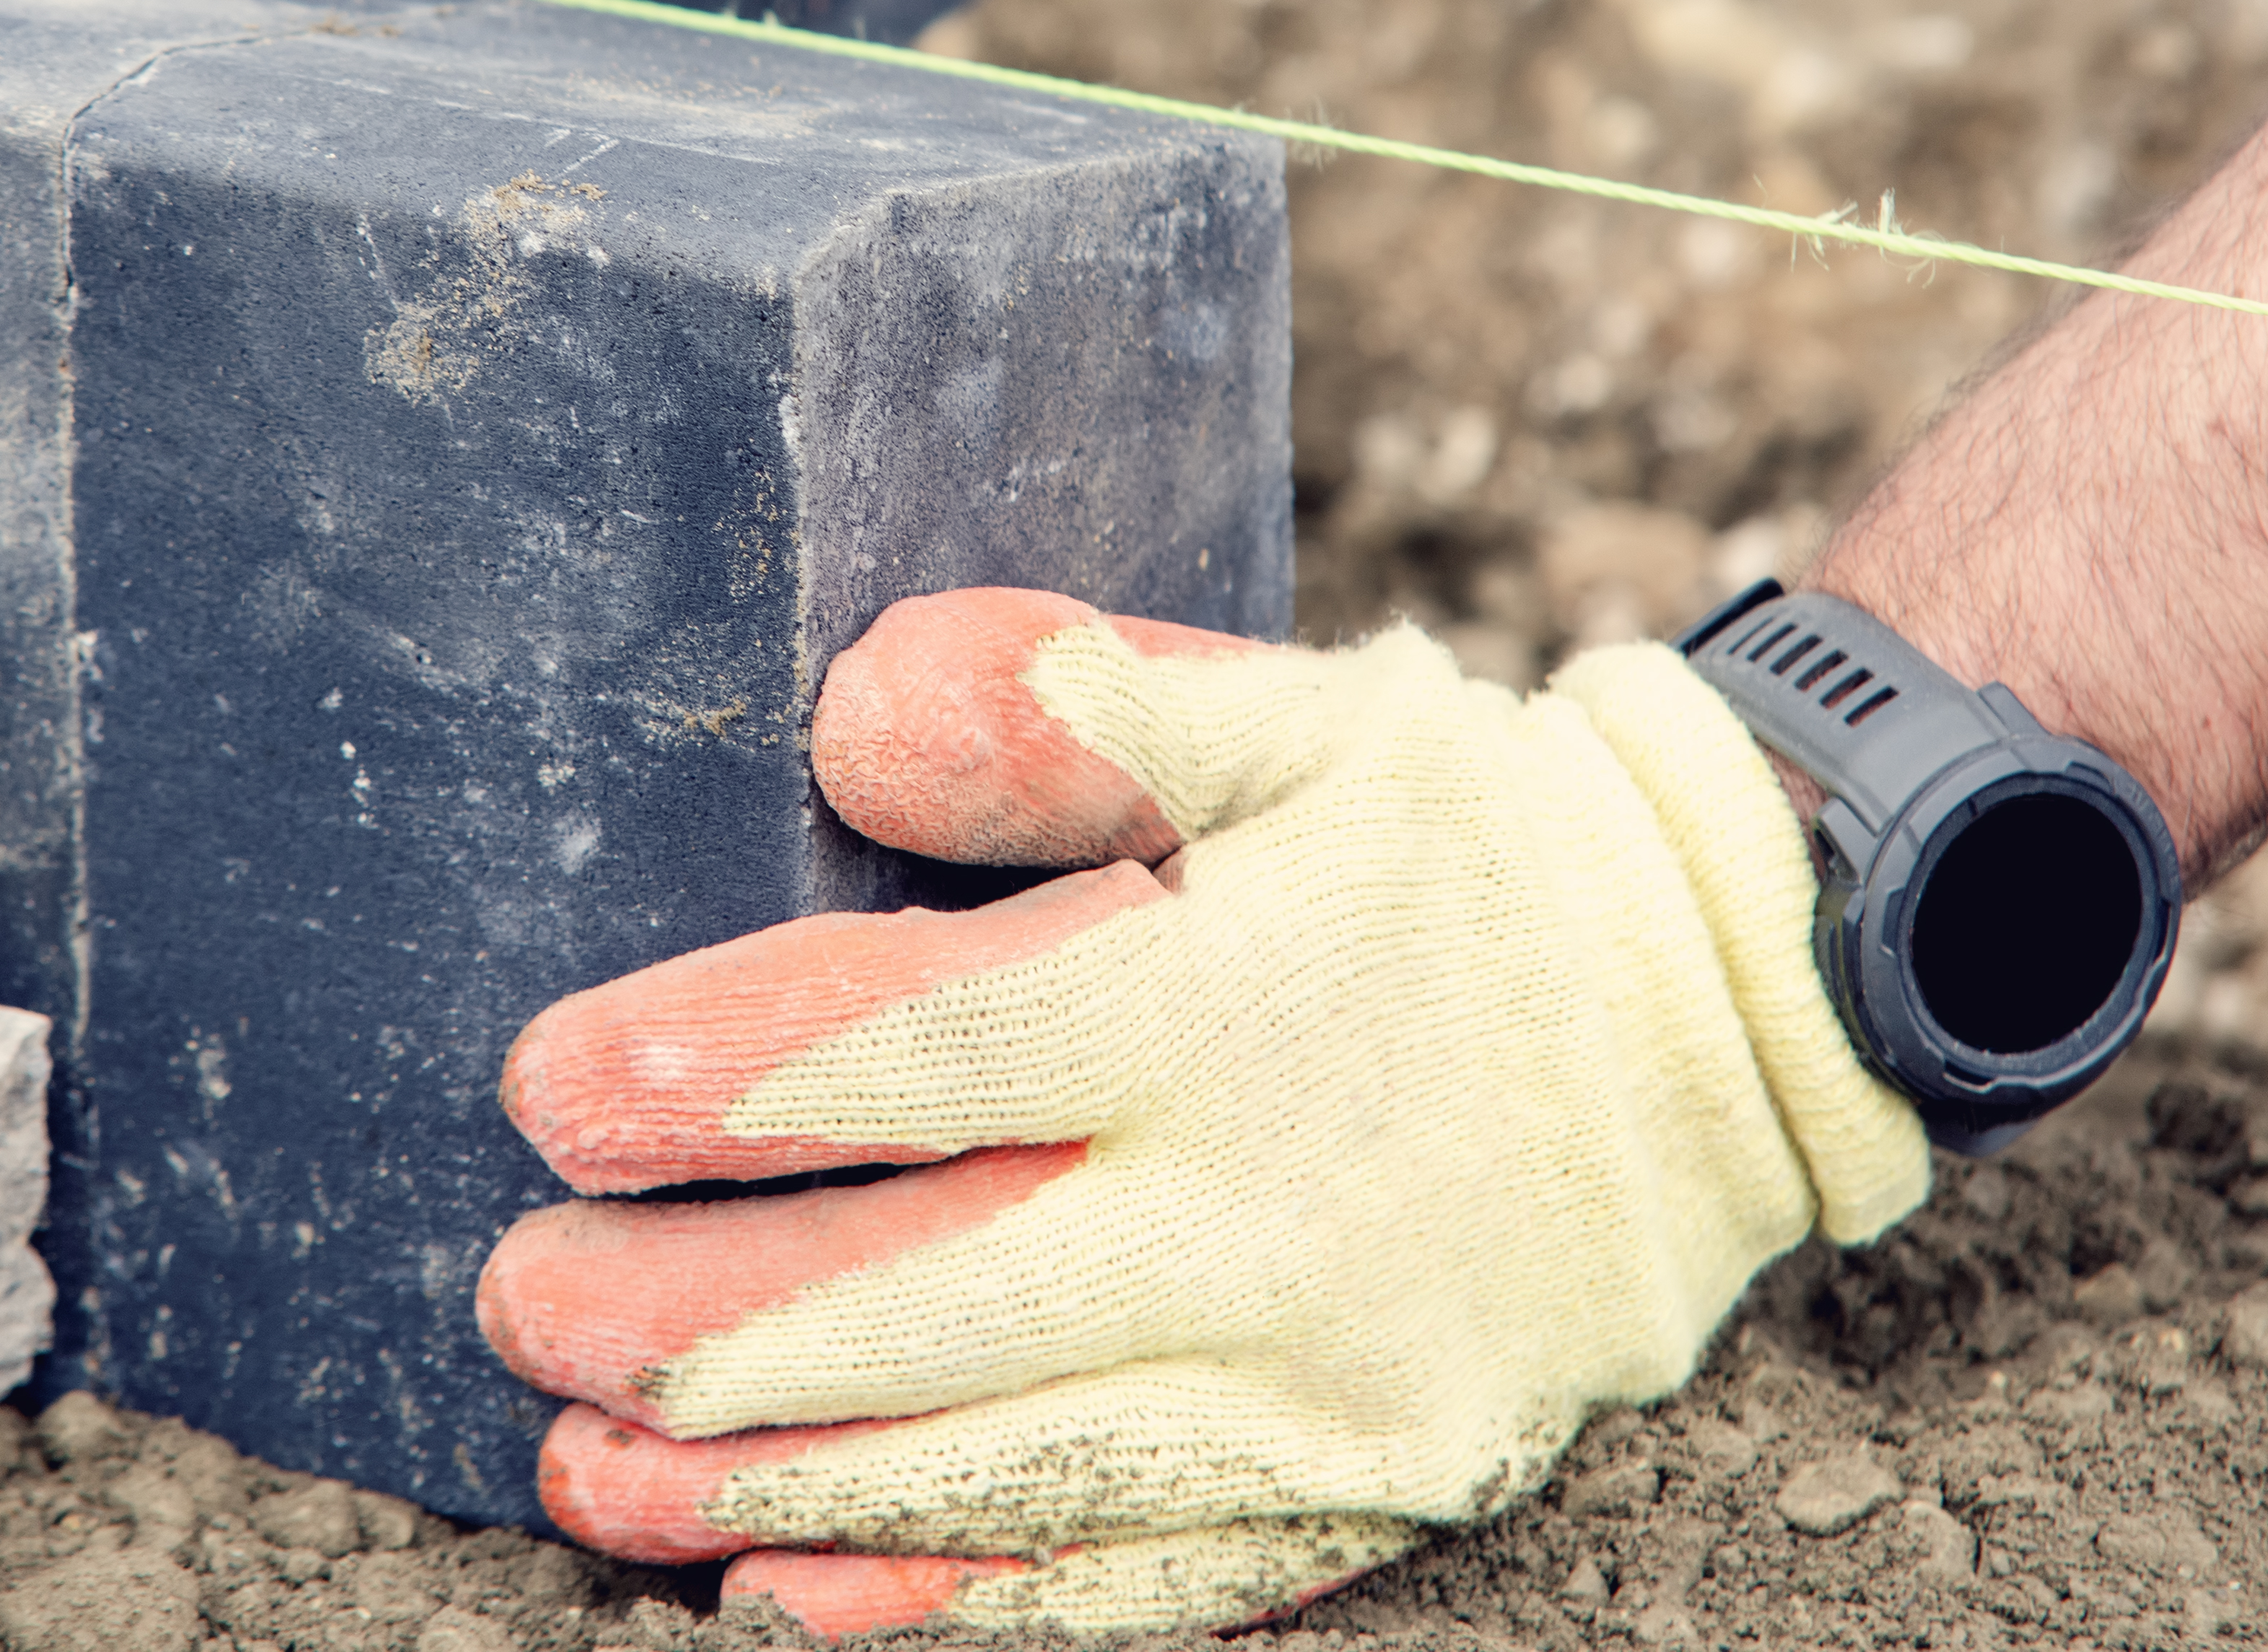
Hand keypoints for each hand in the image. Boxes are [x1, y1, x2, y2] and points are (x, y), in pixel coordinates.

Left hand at [479, 591, 1929, 1636]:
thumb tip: (853, 715)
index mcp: (1233, 999)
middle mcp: (1272, 1211)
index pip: (927, 1051)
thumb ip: (1070, 705)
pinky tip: (789, 1602)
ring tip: (589, 1471)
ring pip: (999, 1472)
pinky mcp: (1376, 1486)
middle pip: (927, 1296)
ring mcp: (1330, 1380)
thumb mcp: (1296, 716)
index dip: (722, 1076)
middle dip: (693, 1317)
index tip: (551, 1089)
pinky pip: (1133, 1586)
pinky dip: (949, 1609)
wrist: (1745, 1016)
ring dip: (769, 1486)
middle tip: (521, 1306)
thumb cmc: (1469, 843)